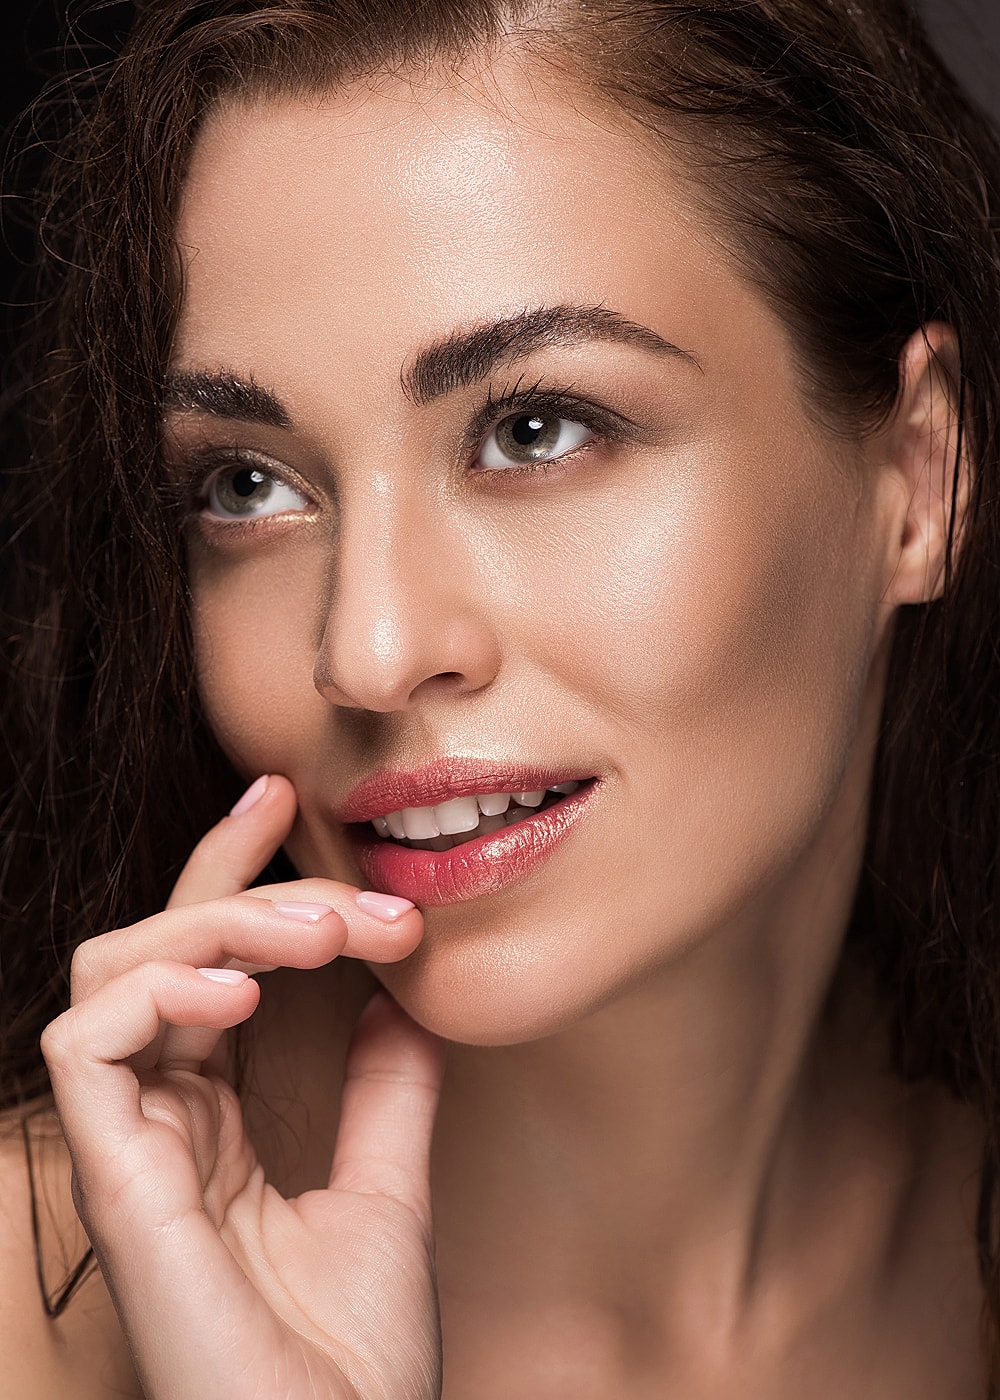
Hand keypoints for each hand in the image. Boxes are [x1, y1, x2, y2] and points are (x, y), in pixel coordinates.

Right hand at [41, 775, 444, 1399]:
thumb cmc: (353, 1358)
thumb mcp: (388, 1185)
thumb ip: (387, 1086)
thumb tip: (410, 992)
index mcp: (212, 1116)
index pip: (199, 957)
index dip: (229, 869)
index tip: (284, 799)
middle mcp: (161, 1118)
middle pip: (157, 941)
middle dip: (247, 884)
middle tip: (354, 894)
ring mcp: (130, 1145)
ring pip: (117, 965)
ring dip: (217, 922)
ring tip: (316, 935)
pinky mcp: (111, 1176)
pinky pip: (89, 1040)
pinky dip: (160, 988)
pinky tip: (242, 993)